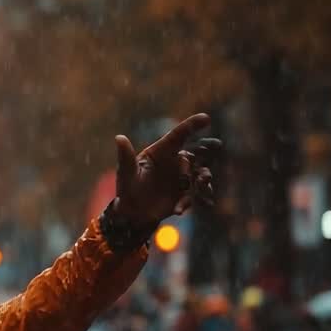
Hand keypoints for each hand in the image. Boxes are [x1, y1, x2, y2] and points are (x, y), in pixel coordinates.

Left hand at [114, 113, 220, 228]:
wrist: (133, 213)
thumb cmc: (127, 188)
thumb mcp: (126, 173)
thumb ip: (125, 156)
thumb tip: (119, 137)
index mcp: (162, 152)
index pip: (178, 135)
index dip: (192, 125)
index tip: (206, 118)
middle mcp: (176, 162)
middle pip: (196, 154)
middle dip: (206, 153)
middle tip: (211, 151)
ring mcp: (184, 178)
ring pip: (201, 174)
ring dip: (204, 178)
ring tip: (202, 184)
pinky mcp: (187, 194)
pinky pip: (195, 196)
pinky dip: (190, 202)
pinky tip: (178, 210)